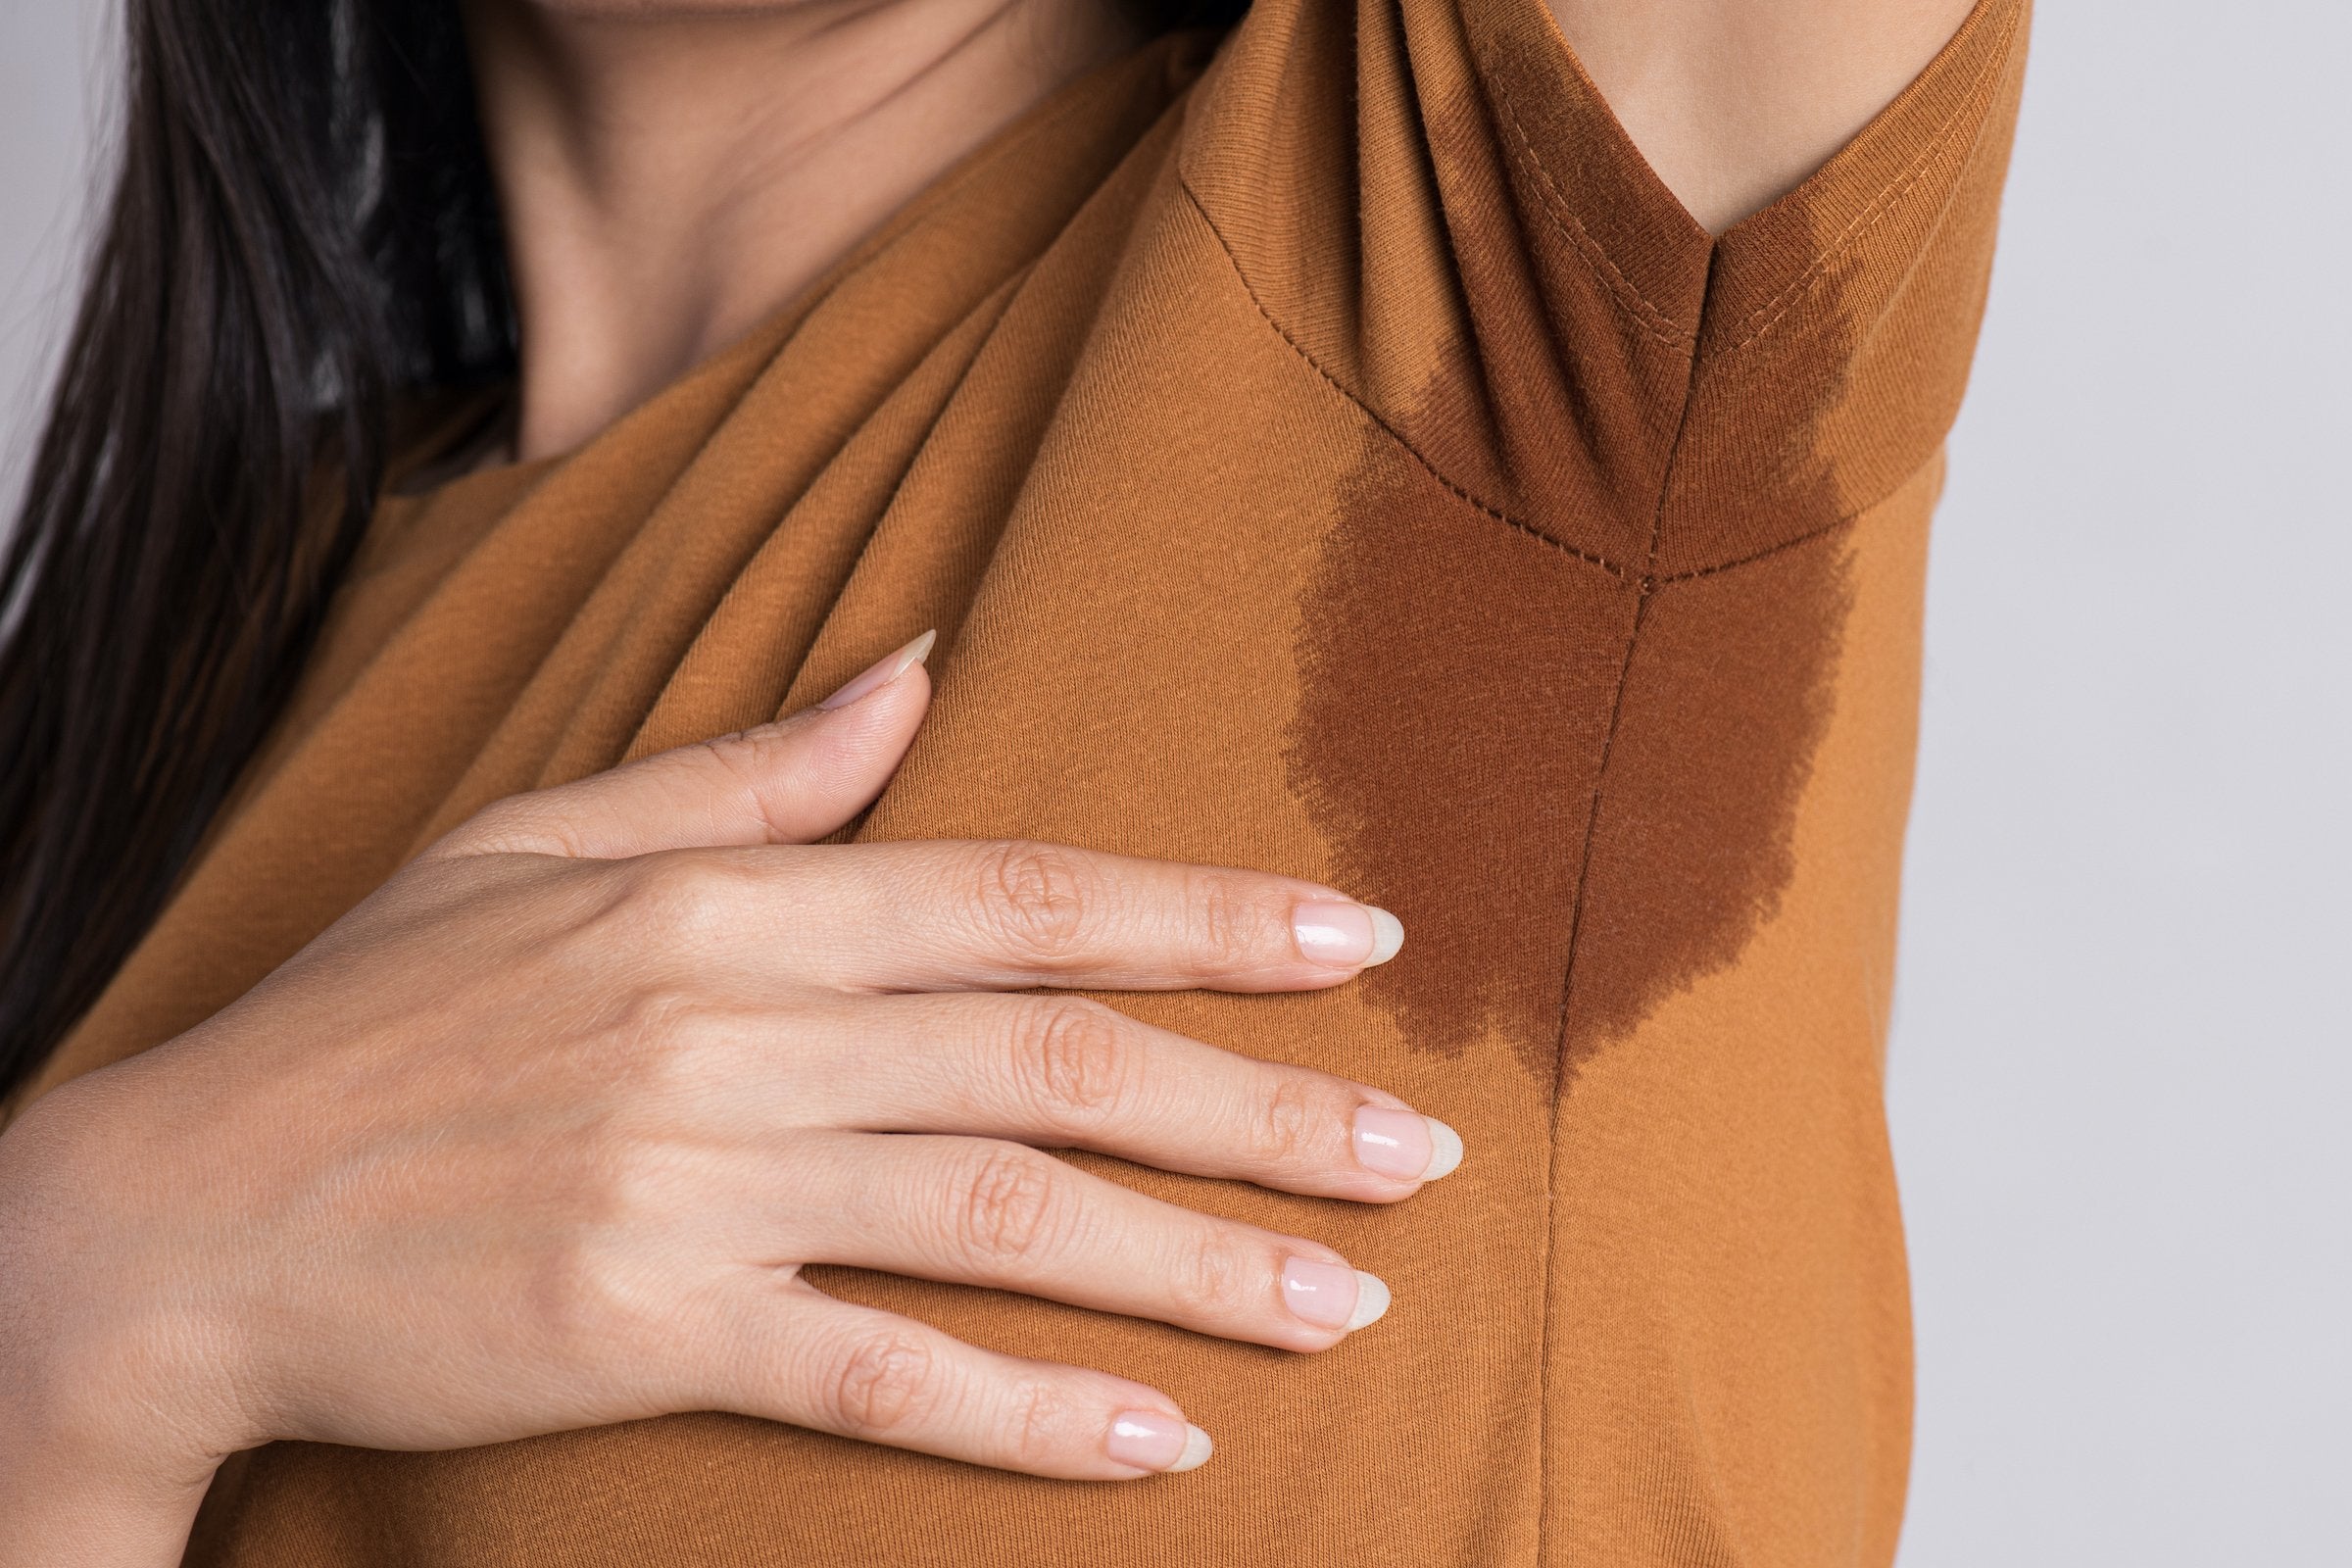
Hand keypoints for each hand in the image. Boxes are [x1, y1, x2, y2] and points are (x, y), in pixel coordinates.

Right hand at [0, 633, 1458, 1561]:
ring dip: (1193, 1263)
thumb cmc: (370, 1016)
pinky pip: (875, 1371)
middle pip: (1055, 1060)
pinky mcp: (642, 1330)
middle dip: (1260, 1106)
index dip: (1206, 914)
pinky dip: (1026, 1412)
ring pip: (1003, 1215)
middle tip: (1422, 1150)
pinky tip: (1160, 1443)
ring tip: (1348, 1302)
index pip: (1020, 893)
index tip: (1361, 940)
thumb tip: (921, 666)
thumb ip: (753, 765)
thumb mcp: (541, 837)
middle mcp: (734, 1024)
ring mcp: (693, 1181)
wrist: (174, 1216)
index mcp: (727, 896)